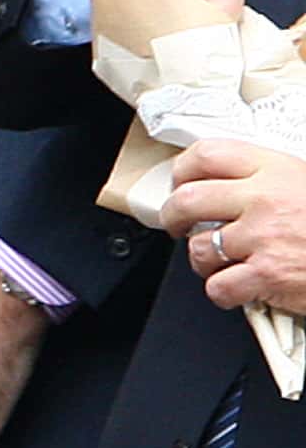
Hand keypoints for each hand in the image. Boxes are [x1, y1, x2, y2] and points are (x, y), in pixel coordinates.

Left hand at [161, 141, 305, 312]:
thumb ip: (268, 177)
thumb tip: (225, 179)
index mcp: (274, 168)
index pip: (206, 155)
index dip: (183, 171)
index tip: (181, 183)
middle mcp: (263, 200)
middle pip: (187, 201)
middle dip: (173, 217)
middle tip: (178, 226)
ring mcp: (263, 239)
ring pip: (198, 248)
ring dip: (202, 260)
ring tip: (221, 261)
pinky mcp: (268, 276)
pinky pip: (218, 287)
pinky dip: (222, 292)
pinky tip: (237, 288)